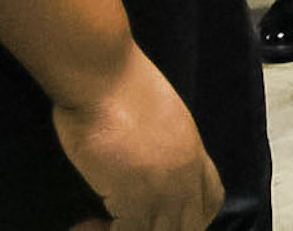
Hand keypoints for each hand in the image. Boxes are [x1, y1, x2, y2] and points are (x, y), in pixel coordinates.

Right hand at [55, 44, 222, 230]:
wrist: (104, 76)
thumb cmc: (119, 87)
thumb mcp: (158, 118)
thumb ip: (161, 147)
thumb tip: (143, 165)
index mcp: (193, 152)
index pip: (211, 198)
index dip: (190, 217)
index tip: (157, 219)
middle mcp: (186, 174)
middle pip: (191, 225)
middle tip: (120, 225)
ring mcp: (165, 187)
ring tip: (95, 228)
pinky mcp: (137, 195)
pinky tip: (81, 227)